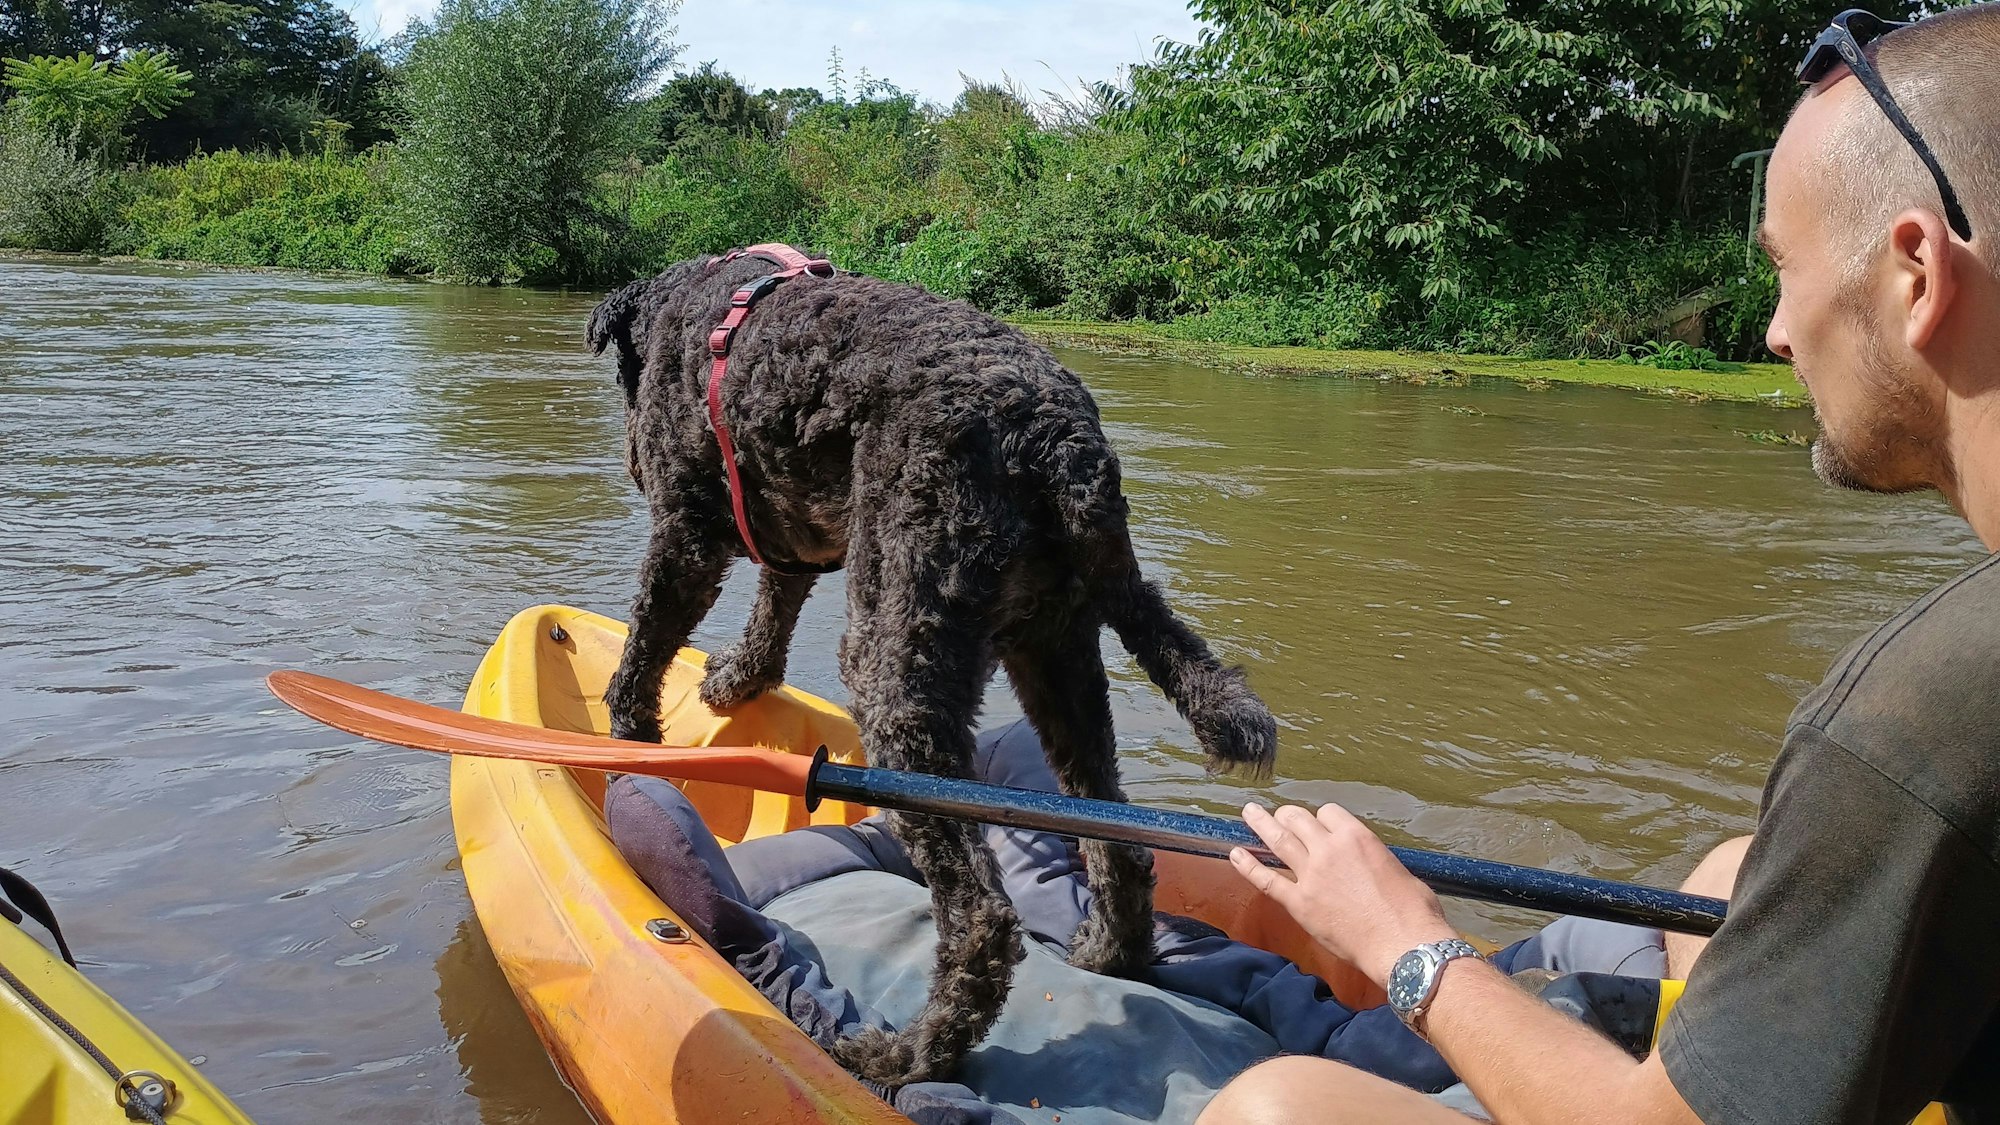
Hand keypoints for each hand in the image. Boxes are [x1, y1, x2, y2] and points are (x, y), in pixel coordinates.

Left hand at [1231, 802, 1455, 984]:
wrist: (1402, 944)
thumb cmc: (1413, 910)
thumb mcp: (1397, 871)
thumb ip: (1375, 862)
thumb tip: (1370, 868)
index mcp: (1357, 837)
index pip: (1329, 813)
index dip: (1324, 818)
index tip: (1322, 826)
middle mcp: (1329, 849)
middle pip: (1298, 820)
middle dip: (1289, 816)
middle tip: (1281, 817)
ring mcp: (1310, 875)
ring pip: (1279, 840)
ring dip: (1261, 823)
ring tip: (1249, 812)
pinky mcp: (1299, 903)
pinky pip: (1267, 880)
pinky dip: (1249, 866)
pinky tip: (1236, 854)